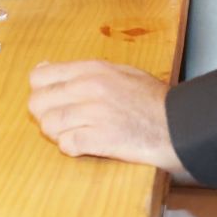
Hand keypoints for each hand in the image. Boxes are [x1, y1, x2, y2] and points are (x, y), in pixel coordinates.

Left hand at [27, 60, 185, 173]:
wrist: (179, 125)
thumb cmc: (152, 100)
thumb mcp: (118, 71)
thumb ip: (81, 71)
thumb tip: (45, 68)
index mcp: (91, 69)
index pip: (39, 76)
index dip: (41, 91)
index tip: (52, 100)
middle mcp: (88, 88)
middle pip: (37, 103)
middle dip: (45, 115)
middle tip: (63, 121)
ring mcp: (94, 113)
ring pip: (48, 125)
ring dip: (58, 133)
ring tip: (76, 133)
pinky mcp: (101, 139)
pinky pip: (66, 145)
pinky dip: (71, 148)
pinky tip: (85, 145)